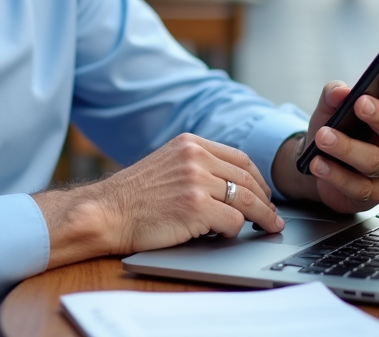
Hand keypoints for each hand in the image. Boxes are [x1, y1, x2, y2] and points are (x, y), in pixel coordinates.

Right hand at [33, 134, 284, 267]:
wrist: (105, 212)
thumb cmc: (132, 197)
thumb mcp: (166, 165)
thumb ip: (196, 166)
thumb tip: (232, 184)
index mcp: (190, 143)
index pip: (239, 158)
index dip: (257, 179)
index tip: (264, 193)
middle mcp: (195, 157)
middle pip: (247, 178)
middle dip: (265, 200)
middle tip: (273, 215)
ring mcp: (196, 181)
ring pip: (246, 200)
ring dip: (262, 217)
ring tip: (269, 227)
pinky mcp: (196, 207)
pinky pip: (233, 221)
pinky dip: (234, 231)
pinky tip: (227, 235)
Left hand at [273, 67, 378, 212]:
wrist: (314, 166)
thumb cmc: (330, 130)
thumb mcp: (327, 109)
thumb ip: (333, 95)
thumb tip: (341, 91)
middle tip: (360, 104)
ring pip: (371, 159)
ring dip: (345, 147)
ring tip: (323, 137)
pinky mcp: (370, 194)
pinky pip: (355, 185)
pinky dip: (334, 174)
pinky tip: (318, 164)